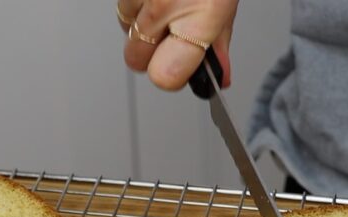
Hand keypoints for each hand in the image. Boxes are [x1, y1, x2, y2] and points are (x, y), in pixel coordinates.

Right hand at [118, 0, 239, 90]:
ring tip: (165, 9)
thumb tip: (219, 77)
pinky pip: (122, 9)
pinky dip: (136, 7)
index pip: (165, 76)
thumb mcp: (225, 3)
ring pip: (125, 32)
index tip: (179, 71)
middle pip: (136, 61)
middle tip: (171, 37)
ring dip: (141, 27)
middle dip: (150, 55)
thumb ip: (217, 43)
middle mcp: (164, 5)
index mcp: (200, 15)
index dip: (172, 77)